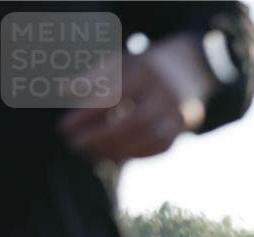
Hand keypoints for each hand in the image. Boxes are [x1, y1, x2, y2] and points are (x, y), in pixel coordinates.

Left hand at [58, 35, 214, 162]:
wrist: (190, 68)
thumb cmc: (145, 67)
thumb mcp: (120, 63)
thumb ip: (94, 77)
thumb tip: (63, 91)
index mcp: (146, 72)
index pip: (114, 97)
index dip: (87, 115)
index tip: (65, 128)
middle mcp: (166, 93)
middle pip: (134, 122)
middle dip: (101, 138)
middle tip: (76, 145)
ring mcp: (179, 112)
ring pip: (149, 139)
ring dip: (117, 149)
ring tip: (91, 152)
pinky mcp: (185, 127)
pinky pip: (160, 147)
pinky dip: (136, 154)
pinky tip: (115, 156)